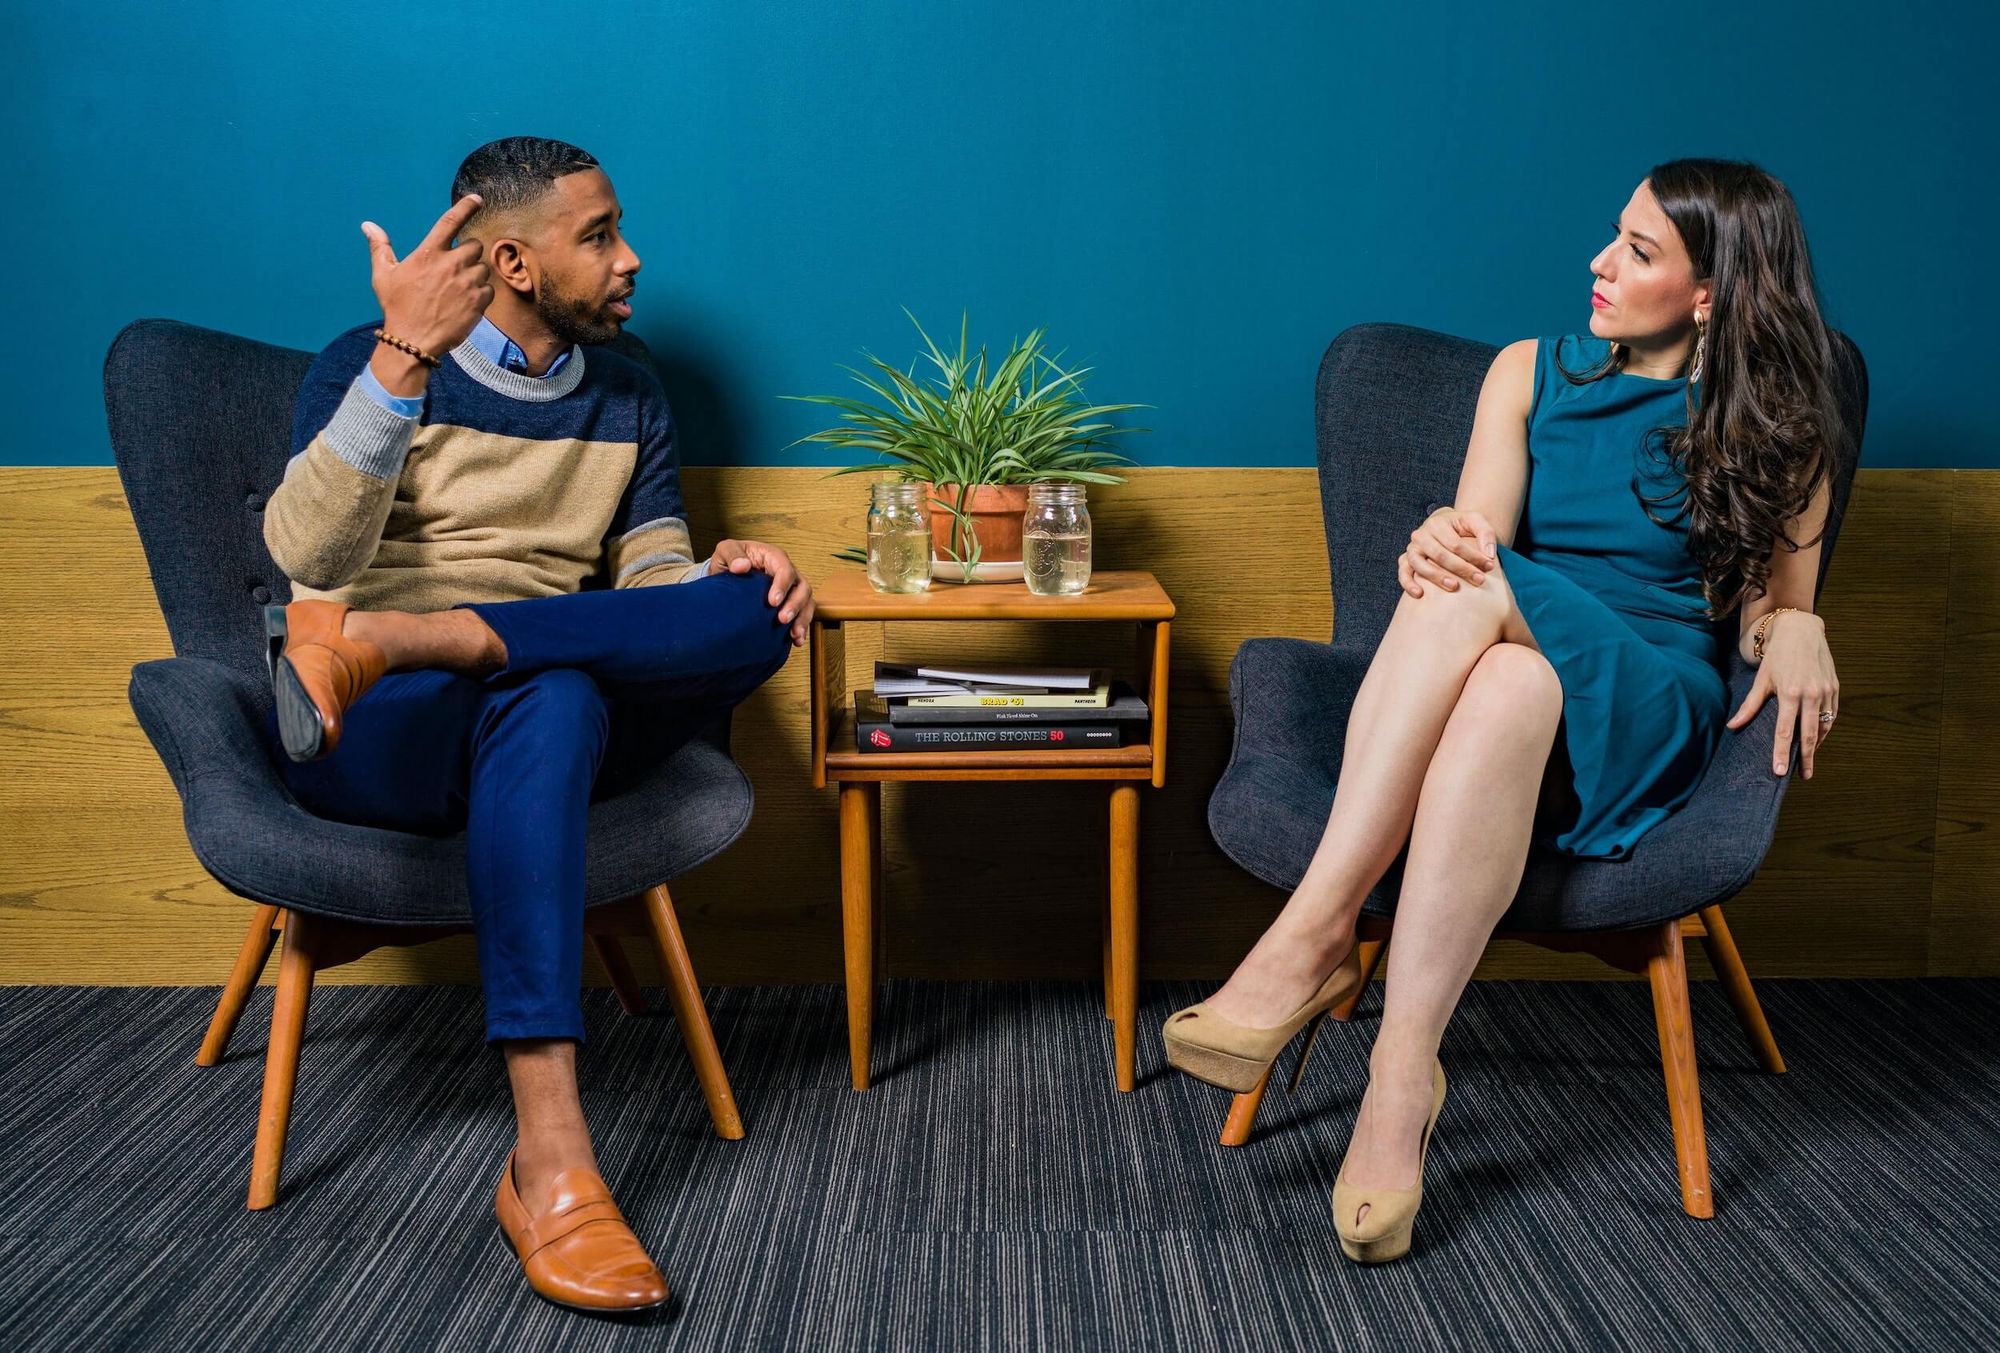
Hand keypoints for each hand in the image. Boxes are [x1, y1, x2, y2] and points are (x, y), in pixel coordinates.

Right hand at [360, 193, 493, 358]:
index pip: (450, 222)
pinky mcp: (479, 302)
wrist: (413, 341)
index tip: (476, 198)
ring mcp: (467, 283)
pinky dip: (481, 294)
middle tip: (455, 269)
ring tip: (456, 291)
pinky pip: (489, 289)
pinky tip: (465, 303)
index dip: (465, 207)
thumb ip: (380, 248)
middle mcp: (451, 264)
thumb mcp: (384, 276)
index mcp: (428, 253)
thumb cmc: (397, 307)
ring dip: (474, 275)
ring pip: (482, 268)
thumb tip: (368, 225)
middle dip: (468, 254)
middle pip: (474, 245)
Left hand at [711, 539, 814, 645]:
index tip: (773, 602)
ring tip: (795, 635)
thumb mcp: (725, 550)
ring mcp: (791, 588)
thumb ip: (732, 555)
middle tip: (782, 619)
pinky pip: (803, 614)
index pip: (785, 569)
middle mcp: (788, 572)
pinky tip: (796, 640)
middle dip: (795, 605)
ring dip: (802, 619)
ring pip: (807, 602)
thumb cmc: (730, 559)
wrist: (729, 573)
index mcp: (774, 557)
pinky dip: (801, 627)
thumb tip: (741, 566)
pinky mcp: (790, 602)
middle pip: (802, 587)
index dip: (783, 585)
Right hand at [1397, 507, 1499, 597]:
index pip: (1455, 544)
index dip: (1473, 557)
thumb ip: (1486, 533)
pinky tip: (1419, 594)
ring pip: (1420, 564)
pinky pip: (1403, 572)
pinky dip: (1408, 583)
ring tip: (1454, 587)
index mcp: (1437, 523)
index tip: (1490, 567)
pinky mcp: (1406, 560)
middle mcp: (1421, 535)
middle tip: (1479, 580)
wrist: (1444, 525)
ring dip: (1437, 577)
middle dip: (1461, 569)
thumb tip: (1489, 554)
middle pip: (1440, 555)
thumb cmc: (1461, 526)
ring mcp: (1412, 549)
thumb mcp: (1476, 520)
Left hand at [1725, 611, 1836, 777]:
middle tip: (1803, 775)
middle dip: (1806, 758)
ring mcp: (1825, 691)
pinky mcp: (1835, 688)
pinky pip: (1832, 715)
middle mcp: (1810, 694)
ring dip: (1816, 745)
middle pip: (1809, 735)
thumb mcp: (1761, 679)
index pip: (1784, 731)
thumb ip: (1750, 705)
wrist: (1802, 630)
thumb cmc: (1778, 656)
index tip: (1779, 772)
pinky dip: (1825, 729)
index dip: (1781, 753)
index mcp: (1789, 694)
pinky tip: (1817, 738)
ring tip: (1808, 759)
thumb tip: (1732, 726)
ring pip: (1823, 727)